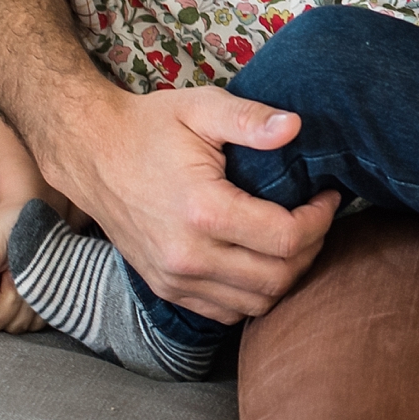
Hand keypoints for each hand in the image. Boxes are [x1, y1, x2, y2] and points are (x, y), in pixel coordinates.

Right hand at [0, 203, 44, 332]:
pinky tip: (41, 280)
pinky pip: (38, 321)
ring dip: (27, 298)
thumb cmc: (5, 226)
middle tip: (14, 270)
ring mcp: (11, 306)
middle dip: (9, 296)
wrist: (35, 214)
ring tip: (28, 272)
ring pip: (17, 324)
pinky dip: (43, 302)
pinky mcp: (33, 307)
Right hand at [51, 86, 340, 322]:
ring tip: (294, 237)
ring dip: (287, 275)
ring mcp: (174, 279)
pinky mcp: (166, 288)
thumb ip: (250, 119)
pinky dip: (254, 293)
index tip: (327, 196)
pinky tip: (261, 258)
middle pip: (279, 278)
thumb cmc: (149, 127)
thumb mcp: (201, 107)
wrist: (91, 153)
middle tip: (316, 217)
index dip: (320, 220)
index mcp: (203, 210)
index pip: (287, 238)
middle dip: (311, 248)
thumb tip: (295, 127)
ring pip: (257, 303)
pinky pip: (227, 312)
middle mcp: (188, 255)